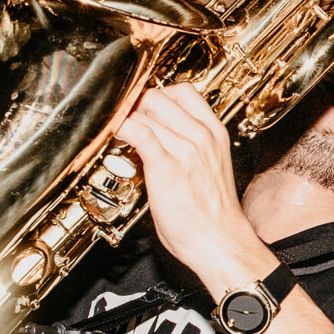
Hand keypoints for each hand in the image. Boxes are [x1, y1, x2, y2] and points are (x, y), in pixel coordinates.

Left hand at [113, 84, 258, 290]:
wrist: (220, 242)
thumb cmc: (213, 215)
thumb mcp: (210, 168)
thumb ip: (189, 148)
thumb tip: (158, 139)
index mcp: (215, 133)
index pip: (184, 91)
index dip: (159, 93)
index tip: (143, 104)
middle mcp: (202, 136)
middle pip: (160, 95)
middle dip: (136, 102)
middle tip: (124, 117)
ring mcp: (185, 149)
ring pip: (146, 110)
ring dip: (125, 116)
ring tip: (114, 129)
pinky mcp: (167, 166)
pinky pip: (139, 132)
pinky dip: (121, 128)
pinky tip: (113, 137)